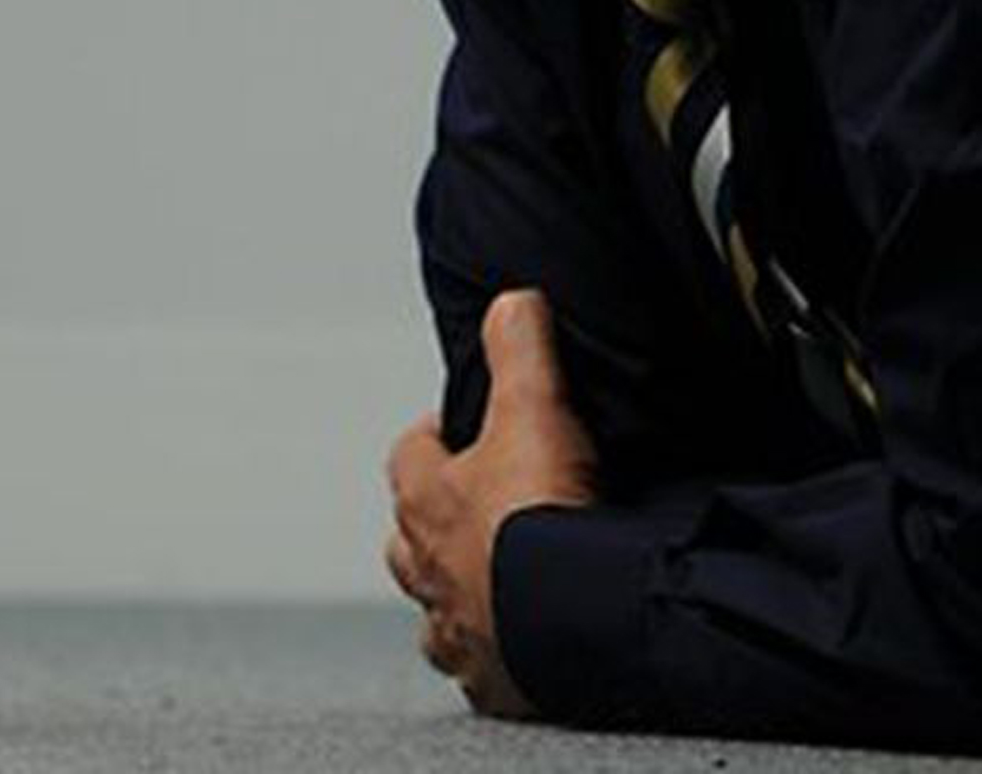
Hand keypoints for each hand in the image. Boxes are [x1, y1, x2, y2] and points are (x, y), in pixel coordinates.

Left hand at [385, 288, 598, 717]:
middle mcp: (427, 569)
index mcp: (427, 501)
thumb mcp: (535, 411)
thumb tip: (510, 301)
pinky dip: (492, 655)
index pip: (408, 455)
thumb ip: (521, 351)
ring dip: (453, 593)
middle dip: (431, 522)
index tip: (459, 426)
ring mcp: (454, 629)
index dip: (432, 437)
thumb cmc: (542, 522)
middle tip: (473, 507)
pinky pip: (478, 668)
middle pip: (407, 539)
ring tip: (489, 583)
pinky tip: (516, 647)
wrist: (574, 621)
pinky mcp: (492, 680)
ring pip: (434, 609)